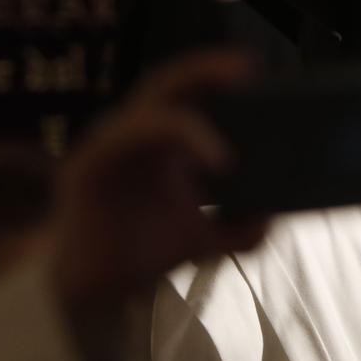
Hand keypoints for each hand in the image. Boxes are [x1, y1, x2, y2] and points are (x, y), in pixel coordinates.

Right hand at [47, 51, 268, 317]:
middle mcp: (135, 132)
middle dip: (205, 68)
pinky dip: (174, 145)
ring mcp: (110, 144)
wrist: (90, 292)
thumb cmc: (140, 251)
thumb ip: (241, 229)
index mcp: (162, 138)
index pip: (190, 90)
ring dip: (192, 125)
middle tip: (247, 68)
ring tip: (228, 160)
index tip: (255, 68)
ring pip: (149, 108)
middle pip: (167, 81)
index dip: (218, 73)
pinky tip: (213, 167)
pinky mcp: (87, 166)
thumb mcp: (203, 240)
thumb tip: (274, 218)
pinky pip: (129, 139)